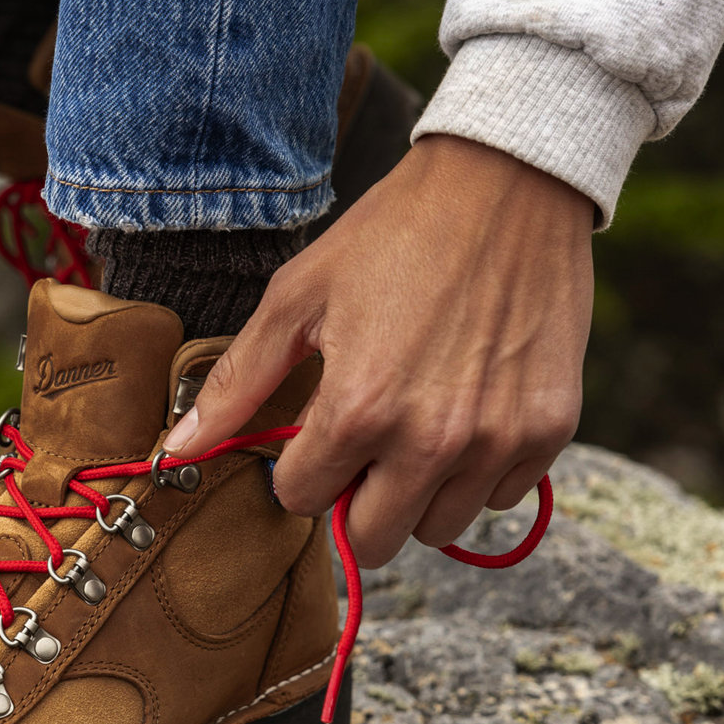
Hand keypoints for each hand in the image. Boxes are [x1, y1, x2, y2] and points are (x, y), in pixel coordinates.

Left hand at [164, 135, 593, 567]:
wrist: (506, 182)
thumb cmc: (390, 236)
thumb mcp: (297, 299)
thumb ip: (236, 385)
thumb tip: (174, 452)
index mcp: (358, 410)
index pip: (303, 501)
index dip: (298, 470)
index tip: (313, 436)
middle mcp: (431, 441)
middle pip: (372, 540)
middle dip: (352, 503)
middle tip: (360, 449)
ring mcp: (497, 441)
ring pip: (438, 529)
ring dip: (416, 495)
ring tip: (414, 429)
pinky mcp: (550, 430)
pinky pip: (499, 497)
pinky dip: (476, 473)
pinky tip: (467, 416)